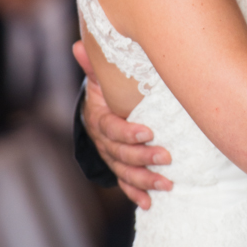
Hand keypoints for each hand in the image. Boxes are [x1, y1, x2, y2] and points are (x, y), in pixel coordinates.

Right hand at [73, 41, 172, 209]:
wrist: (100, 110)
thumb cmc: (106, 90)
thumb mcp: (101, 76)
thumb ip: (93, 64)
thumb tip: (79, 43)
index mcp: (99, 119)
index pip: (111, 128)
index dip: (128, 132)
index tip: (148, 132)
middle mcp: (103, 142)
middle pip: (120, 154)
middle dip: (143, 158)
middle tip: (167, 157)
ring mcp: (111, 157)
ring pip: (124, 172)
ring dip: (145, 180)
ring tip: (167, 183)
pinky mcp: (119, 168)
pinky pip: (125, 184)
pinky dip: (135, 194)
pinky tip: (149, 203)